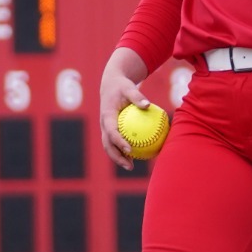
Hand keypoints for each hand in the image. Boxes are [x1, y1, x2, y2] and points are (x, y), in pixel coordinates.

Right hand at [98, 53, 150, 171]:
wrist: (111, 85)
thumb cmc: (122, 86)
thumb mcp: (129, 88)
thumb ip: (137, 96)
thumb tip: (148, 105)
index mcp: (107, 116)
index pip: (111, 132)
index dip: (119, 142)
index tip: (129, 149)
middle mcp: (104, 124)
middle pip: (108, 145)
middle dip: (117, 157)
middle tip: (130, 165)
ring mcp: (106, 128)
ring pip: (110, 146)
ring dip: (119, 157)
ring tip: (131, 166)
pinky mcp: (110, 130)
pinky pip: (116, 142)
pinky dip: (124, 150)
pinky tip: (137, 155)